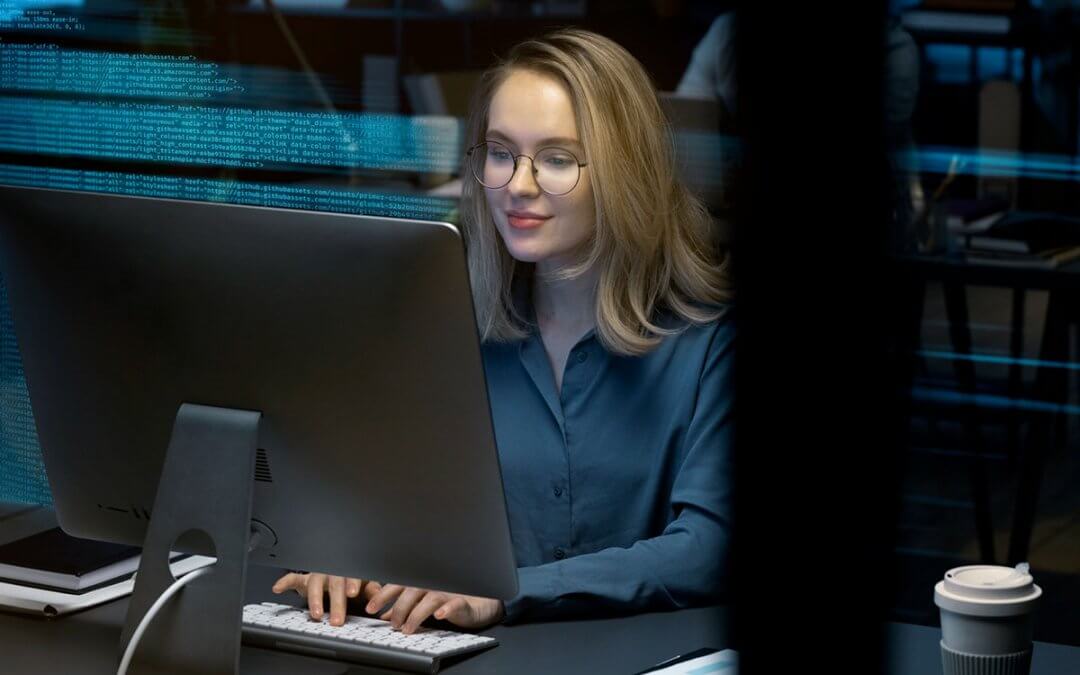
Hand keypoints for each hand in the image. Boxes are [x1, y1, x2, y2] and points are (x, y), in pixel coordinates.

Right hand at [271, 572, 382, 625]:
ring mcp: (318, 575)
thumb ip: (372, 590)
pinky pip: (293, 579)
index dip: (352, 583)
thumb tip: (378, 597)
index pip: (352, 575)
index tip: (352, 593)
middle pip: (334, 583)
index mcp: (350, 571)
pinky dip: (284, 582)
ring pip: (314, 583)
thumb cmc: (353, 581)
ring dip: (314, 599)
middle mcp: (333, 571)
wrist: (340, 572)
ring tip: (316, 614)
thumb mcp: (365, 585)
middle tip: (337, 619)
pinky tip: (278, 588)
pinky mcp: (304, 580)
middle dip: (335, 602)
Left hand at [364, 583, 504, 633]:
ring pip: (429, 598)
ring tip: (408, 629)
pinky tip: (439, 615)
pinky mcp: (463, 601)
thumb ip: (405, 607)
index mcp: (421, 581)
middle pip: (411, 591)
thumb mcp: (423, 603)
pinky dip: (446, 609)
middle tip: (393, 625)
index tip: (370, 608)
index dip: (383, 595)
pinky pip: (454, 603)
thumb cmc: (450, 598)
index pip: (398, 584)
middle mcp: (433, 583)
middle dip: (399, 608)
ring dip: (416, 614)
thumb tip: (385, 616)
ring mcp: (448, 591)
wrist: (480, 601)